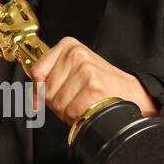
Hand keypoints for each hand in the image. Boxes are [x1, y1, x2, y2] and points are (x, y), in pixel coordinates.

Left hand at [31, 37, 157, 124]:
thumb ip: (51, 77)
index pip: (37, 72)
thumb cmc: (100, 83)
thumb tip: (33, 97)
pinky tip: (88, 109)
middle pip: (46, 91)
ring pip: (58, 104)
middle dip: (56, 104)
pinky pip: (72, 111)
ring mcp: (85, 70)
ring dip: (67, 112)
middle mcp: (76, 54)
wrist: (131, 91)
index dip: (37, 91)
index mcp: (68, 46)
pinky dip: (78, 117)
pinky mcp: (94, 87)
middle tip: (73, 101)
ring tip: (82, 104)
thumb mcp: (73, 70)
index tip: (40, 100)